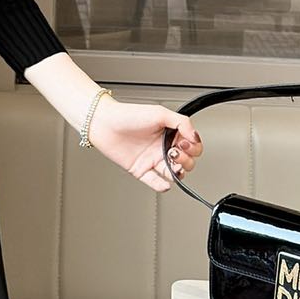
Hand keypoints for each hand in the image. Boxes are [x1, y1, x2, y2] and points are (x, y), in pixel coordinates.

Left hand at [86, 98, 203, 194]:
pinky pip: (156, 183)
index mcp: (169, 134)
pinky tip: (164, 182)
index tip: (186, 143)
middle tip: (175, 152)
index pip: (192, 146)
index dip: (193, 147)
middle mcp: (162, 148)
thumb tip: (195, 136)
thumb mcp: (160, 113)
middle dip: (186, 160)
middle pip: (186, 162)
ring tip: (171, 163)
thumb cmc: (128, 115)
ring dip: (177, 172)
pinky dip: (162, 185)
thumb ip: (182, 123)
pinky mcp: (141, 170)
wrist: (104, 123)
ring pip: (174, 174)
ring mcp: (152, 160)